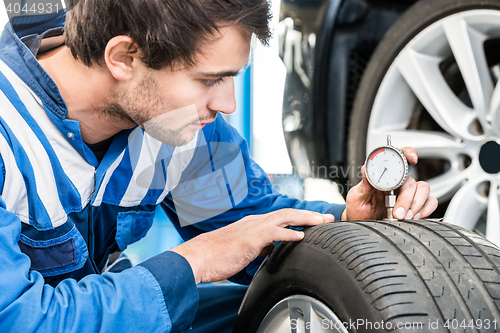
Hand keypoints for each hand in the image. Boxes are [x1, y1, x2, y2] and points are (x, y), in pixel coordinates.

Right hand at [171, 209, 334, 283]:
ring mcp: (253, 228)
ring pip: (284, 218)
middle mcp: (256, 222)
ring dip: (305, 220)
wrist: (200, 256)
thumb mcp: (244, 249)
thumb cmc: (218, 255)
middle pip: (288, 214)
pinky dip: (288, 234)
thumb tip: (271, 249)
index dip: (301, 219)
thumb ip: (259, 246)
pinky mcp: (249, 238)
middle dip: (310, 216)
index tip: (317, 222)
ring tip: (321, 222)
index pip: (282, 218)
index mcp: (254, 225)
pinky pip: (273, 233)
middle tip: (328, 218)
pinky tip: (300, 237)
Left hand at [343, 147, 437, 220]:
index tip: (412, 158)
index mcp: (384, 176)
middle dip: (407, 199)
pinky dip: (425, 210)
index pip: (399, 158)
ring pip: (423, 190)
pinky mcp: (416, 205)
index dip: (408, 154)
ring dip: (416, 204)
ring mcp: (408, 193)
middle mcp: (398, 182)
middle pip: (412, 181)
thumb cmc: (358, 209)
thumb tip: (365, 169)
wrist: (362, 224)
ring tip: (404, 217)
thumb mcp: (356, 196)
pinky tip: (414, 217)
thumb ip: (364, 185)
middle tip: (397, 213)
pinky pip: (430, 202)